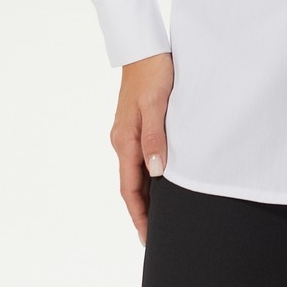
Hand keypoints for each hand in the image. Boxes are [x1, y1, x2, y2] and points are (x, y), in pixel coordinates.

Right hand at [109, 52, 173, 245]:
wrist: (145, 47)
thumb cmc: (153, 73)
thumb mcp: (156, 105)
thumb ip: (155, 138)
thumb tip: (155, 172)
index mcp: (124, 140)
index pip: (130, 188)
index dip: (139, 215)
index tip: (148, 238)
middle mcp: (122, 140)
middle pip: (131, 185)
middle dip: (142, 211)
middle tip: (158, 236)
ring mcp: (128, 133)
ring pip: (136, 173)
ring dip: (146, 195)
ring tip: (163, 216)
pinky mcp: (137, 125)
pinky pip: (140, 158)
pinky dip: (149, 176)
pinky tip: (163, 181)